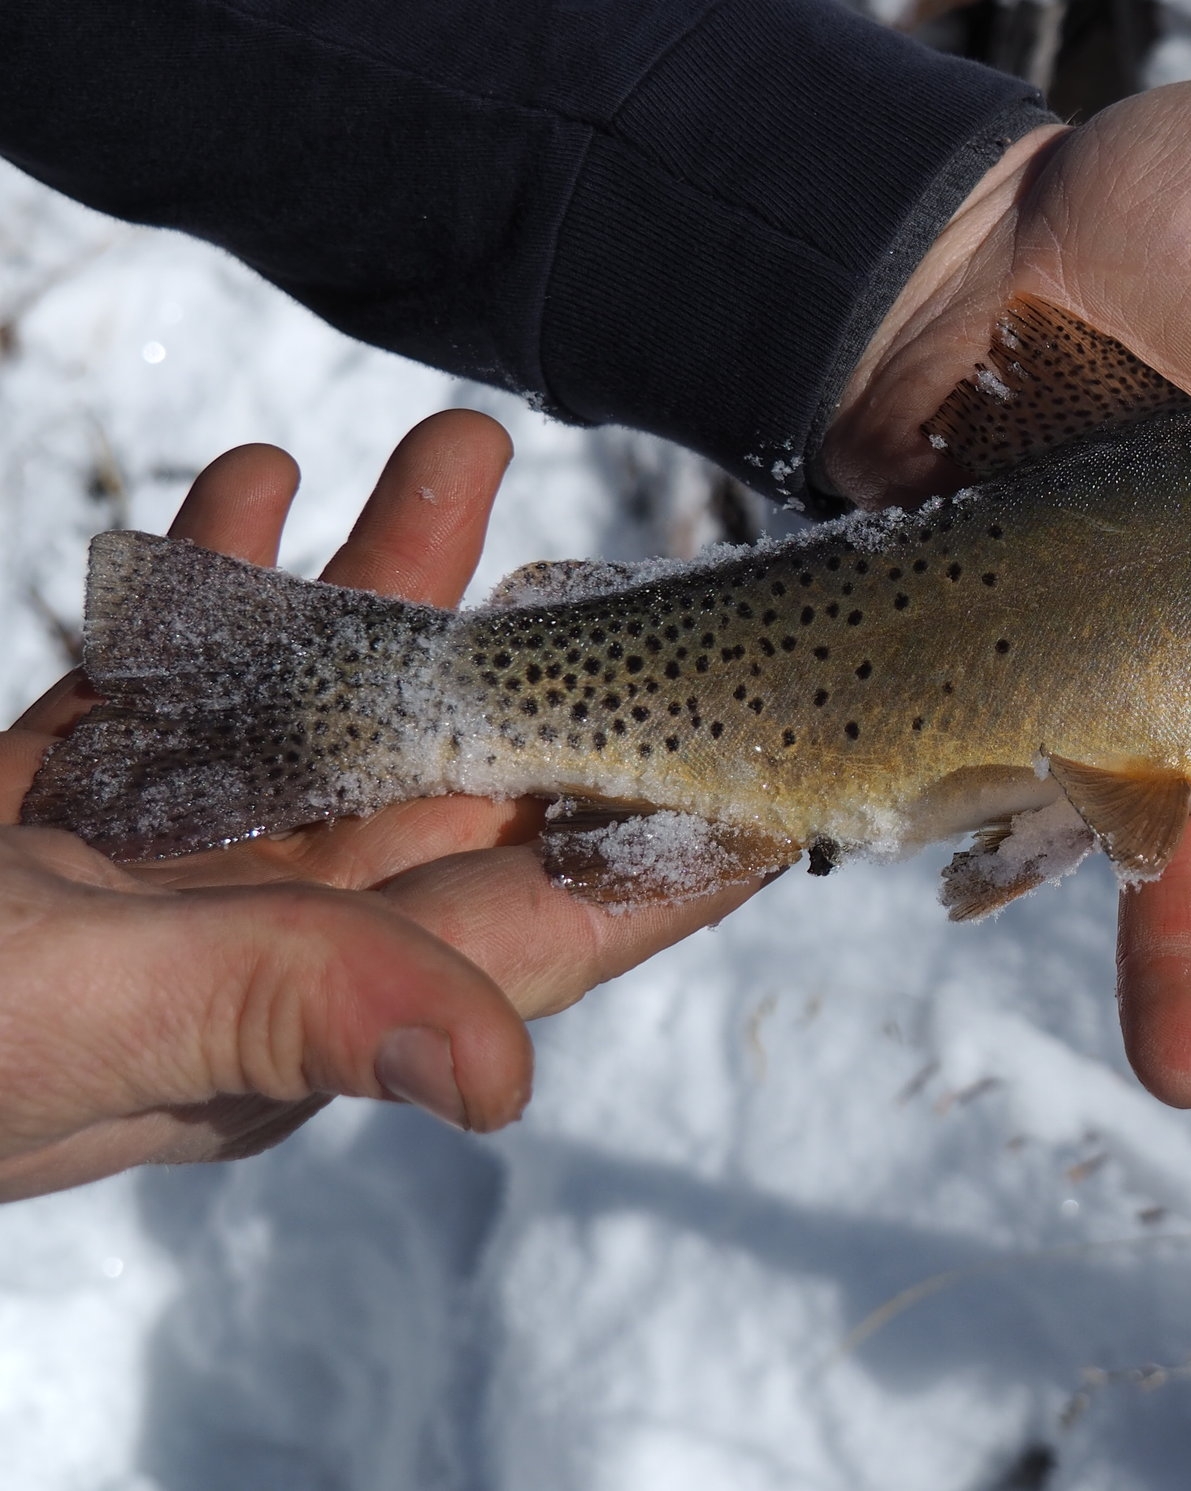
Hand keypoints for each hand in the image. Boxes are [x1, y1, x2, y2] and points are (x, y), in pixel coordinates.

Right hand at [0, 412, 761, 1199]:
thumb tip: (507, 1081)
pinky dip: (201, 595)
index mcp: (286, 1014)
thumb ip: (285, 1012)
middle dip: (521, 649)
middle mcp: (234, 951)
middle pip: (434, 782)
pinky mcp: (21, 828)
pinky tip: (254, 486)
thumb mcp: (72, 1016)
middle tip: (596, 518)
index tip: (781, 759)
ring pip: (296, 714)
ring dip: (373, 585)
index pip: (528, 924)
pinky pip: (145, 700)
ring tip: (449, 444)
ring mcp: (126, 884)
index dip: (658, 845)